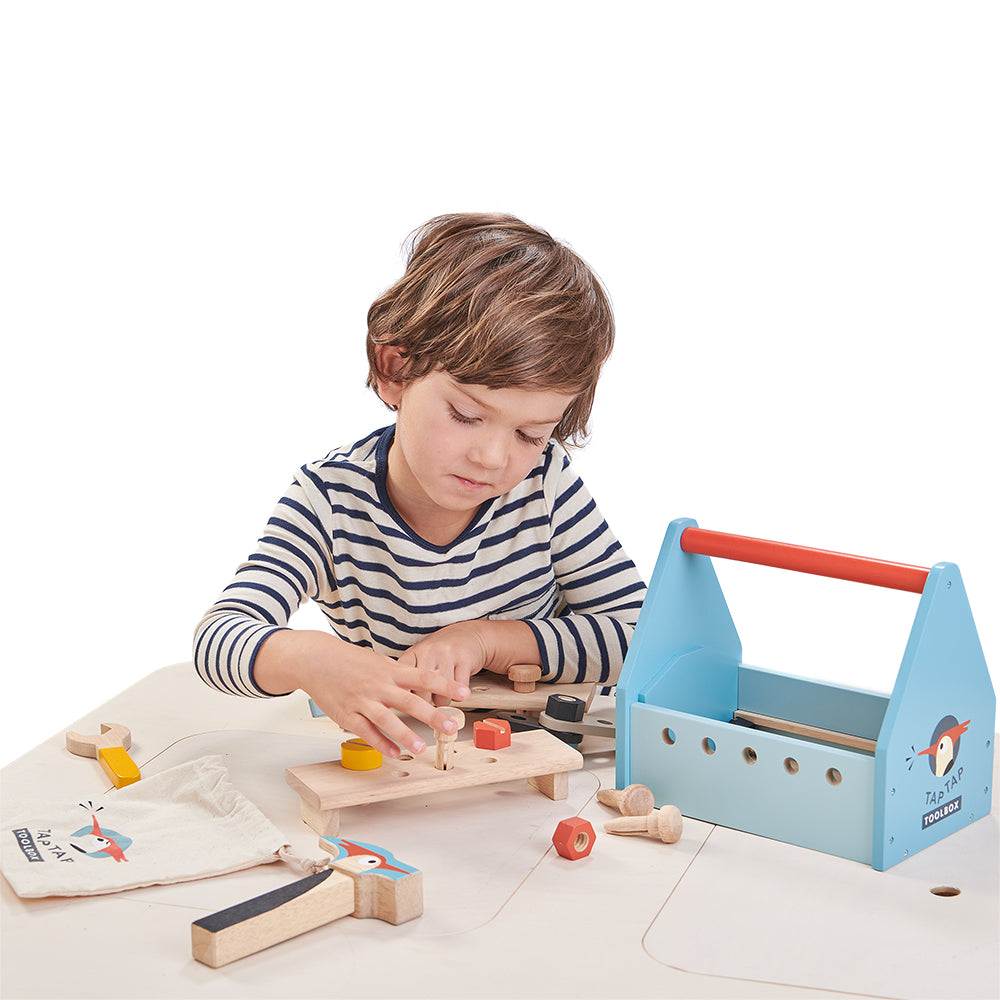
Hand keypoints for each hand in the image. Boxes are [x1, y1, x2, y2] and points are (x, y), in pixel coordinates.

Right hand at [254, 630, 469, 757]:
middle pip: (411, 701)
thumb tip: (422, 684)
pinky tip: (393, 752)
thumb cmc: (349, 660)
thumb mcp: (379, 661)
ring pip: (387, 720)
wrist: (316, 659)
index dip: (446, 684)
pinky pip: (366, 732)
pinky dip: (380, 743)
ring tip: (420, 747)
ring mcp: (362, 701)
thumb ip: (399, 674)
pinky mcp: (347, 715)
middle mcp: (379, 686)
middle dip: (433, 715)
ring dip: (405, 735)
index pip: (425, 677)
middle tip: (451, 727)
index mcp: (390, 670)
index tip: (465, 692)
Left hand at [398, 621, 489, 704]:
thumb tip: (397, 702)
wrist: (468, 634)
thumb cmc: (440, 651)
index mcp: (413, 653)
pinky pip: (458, 689)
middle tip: (429, 700)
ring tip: (444, 693)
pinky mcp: (463, 659)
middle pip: (421, 692)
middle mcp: (427, 651)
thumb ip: (408, 676)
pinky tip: (456, 689)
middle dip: (425, 703)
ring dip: (443, 700)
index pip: (400, 679)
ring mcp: (446, 654)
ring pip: (441, 694)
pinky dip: (458, 696)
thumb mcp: (419, 659)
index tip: (401, 706)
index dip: (401, 696)